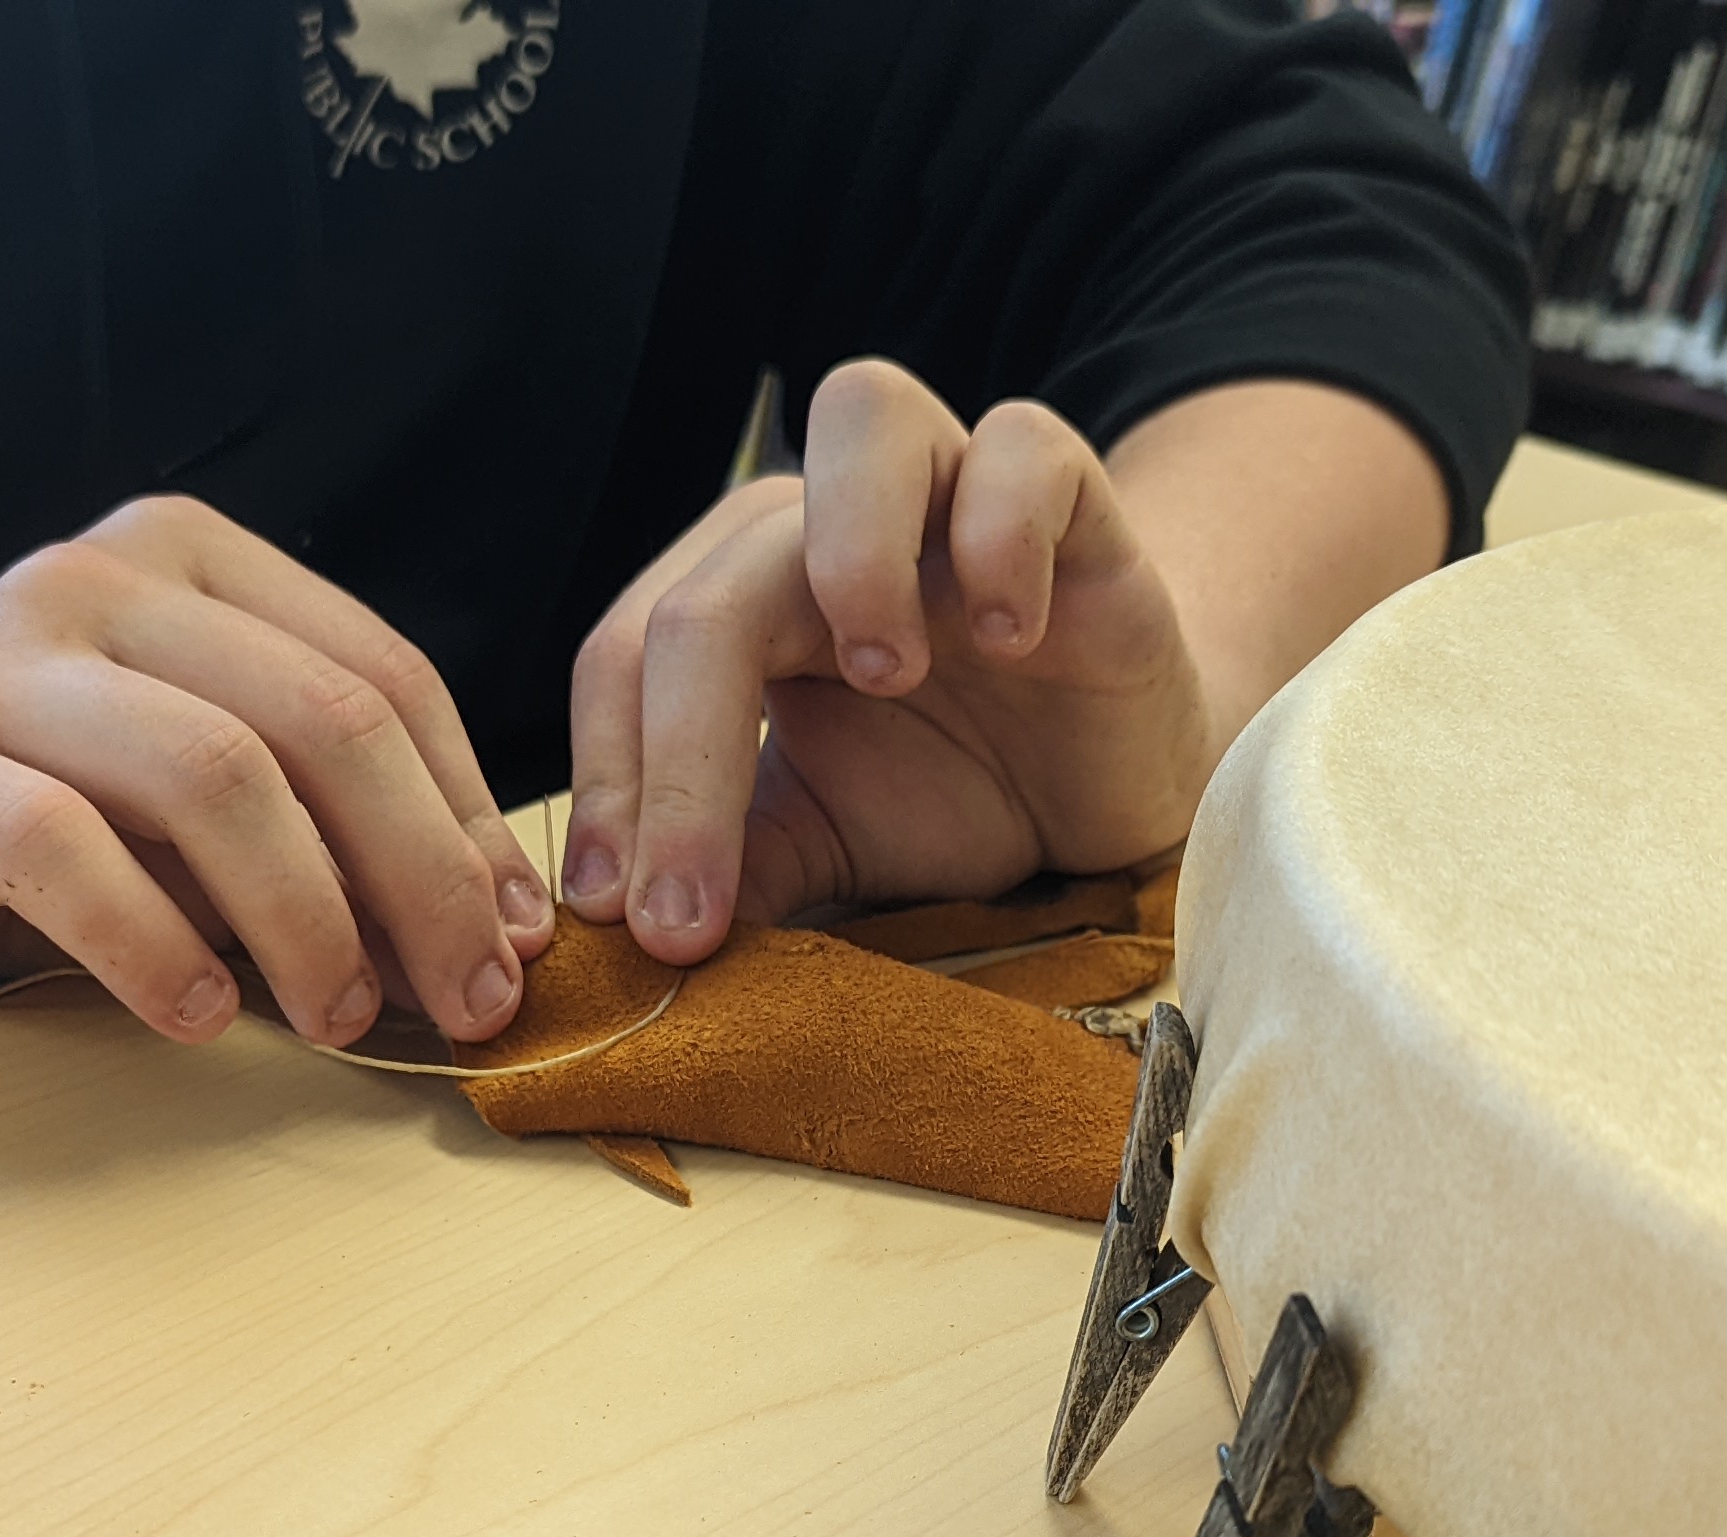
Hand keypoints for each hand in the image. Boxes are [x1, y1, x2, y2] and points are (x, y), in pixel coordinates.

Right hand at [0, 497, 553, 1043]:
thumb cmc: (33, 822)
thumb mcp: (198, 809)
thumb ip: (326, 834)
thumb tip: (490, 935)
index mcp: (189, 562)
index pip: (381, 678)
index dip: (465, 820)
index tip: (511, 941)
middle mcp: (96, 582)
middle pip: (320, 722)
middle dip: (419, 877)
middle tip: (461, 1001)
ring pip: (211, 775)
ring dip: (305, 920)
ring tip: (335, 1020)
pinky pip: (60, 851)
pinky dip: (153, 945)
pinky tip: (196, 1013)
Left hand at [561, 360, 1216, 963]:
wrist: (1115, 781)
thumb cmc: (958, 790)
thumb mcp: (828, 843)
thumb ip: (736, 866)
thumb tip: (621, 934)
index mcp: (744, 594)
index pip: (630, 656)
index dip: (612, 782)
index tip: (617, 915)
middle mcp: (826, 521)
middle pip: (716, 581)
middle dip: (682, 754)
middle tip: (692, 901)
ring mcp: (948, 490)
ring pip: (863, 411)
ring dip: (853, 551)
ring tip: (886, 676)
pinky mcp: (1073, 493)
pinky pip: (1027, 448)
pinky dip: (1006, 533)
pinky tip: (1011, 636)